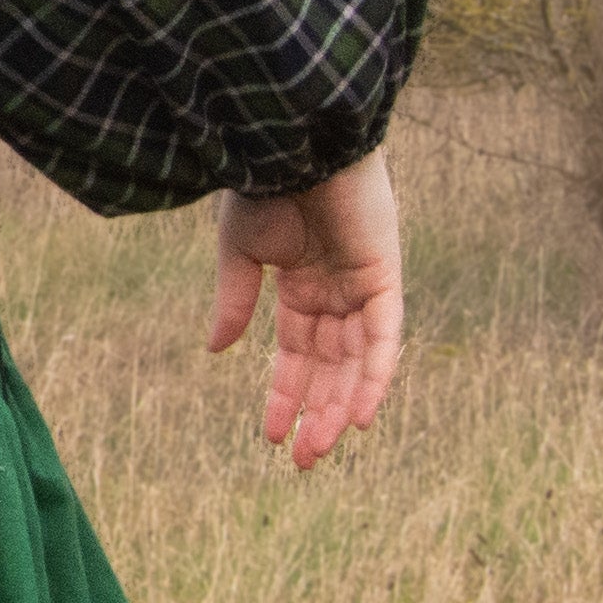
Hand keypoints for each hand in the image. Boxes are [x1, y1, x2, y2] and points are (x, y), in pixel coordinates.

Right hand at [207, 149, 402, 468]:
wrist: (291, 140)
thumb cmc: (262, 182)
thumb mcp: (238, 251)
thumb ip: (234, 301)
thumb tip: (217, 351)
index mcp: (301, 282)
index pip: (296, 352)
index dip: (285, 393)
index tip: (272, 436)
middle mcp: (337, 289)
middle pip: (330, 366)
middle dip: (316, 412)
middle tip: (304, 462)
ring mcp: (364, 284)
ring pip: (358, 362)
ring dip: (343, 406)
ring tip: (323, 448)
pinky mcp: (386, 276)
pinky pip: (385, 338)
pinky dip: (375, 377)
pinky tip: (359, 416)